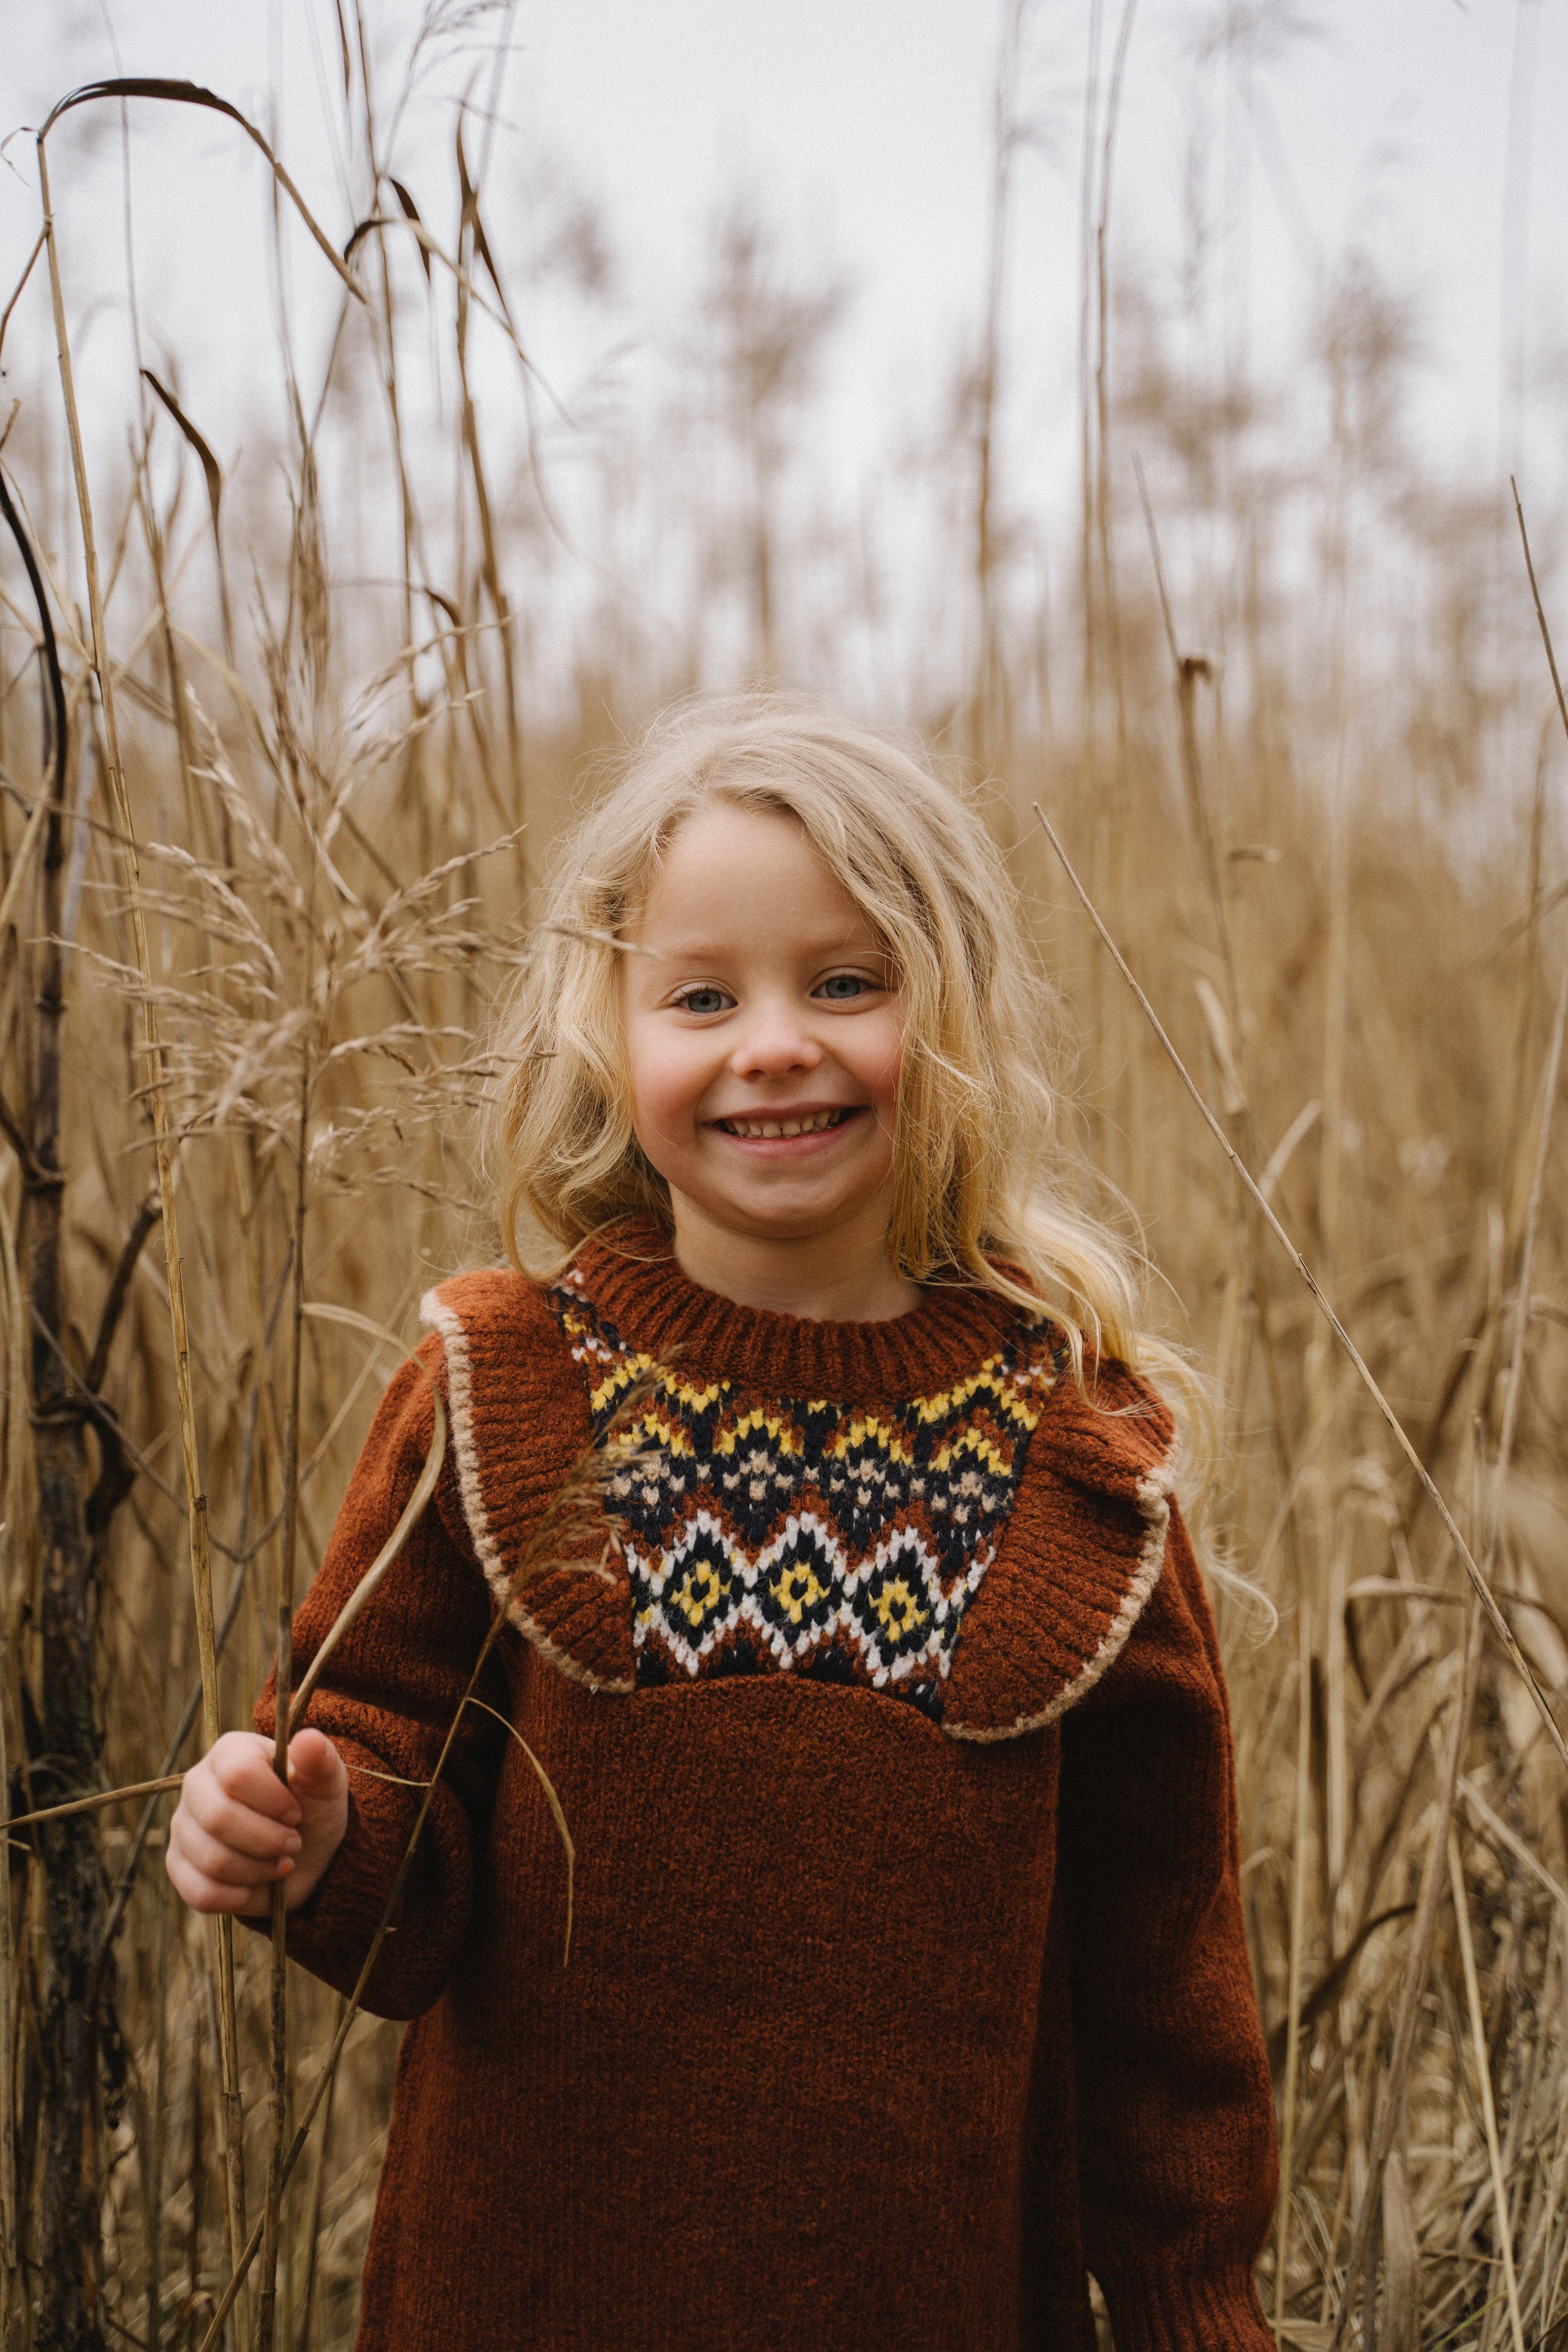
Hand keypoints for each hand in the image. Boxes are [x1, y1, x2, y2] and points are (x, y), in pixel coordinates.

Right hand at [165, 1728, 348, 1916]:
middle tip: (293, 1843)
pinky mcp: (178, 1865)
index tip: (297, 1814)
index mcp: (231, 1752)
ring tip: (281, 1863)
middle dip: (268, 1839)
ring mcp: (183, 1826)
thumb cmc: (312, 1809)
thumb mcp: (326, 1785)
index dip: (273, 1801)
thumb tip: (309, 1740)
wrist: (303, 1854)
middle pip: (218, 1818)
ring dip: (259, 1869)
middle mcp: (197, 1784)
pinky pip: (201, 1891)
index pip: (238, 1774)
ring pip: (212, 1859)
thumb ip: (320, 1762)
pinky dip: (239, 1896)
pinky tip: (258, 1884)